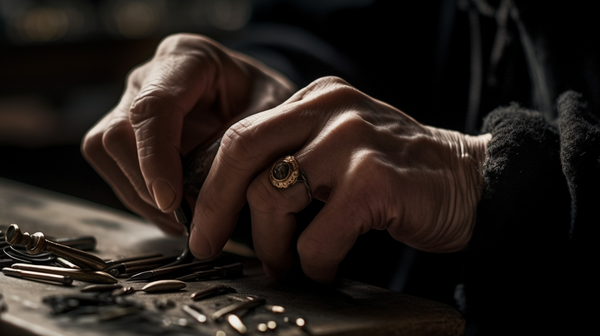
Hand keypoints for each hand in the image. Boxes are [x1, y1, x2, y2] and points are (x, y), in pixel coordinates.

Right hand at [82, 33, 295, 232]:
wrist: (251, 92)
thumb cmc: (262, 97)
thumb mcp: (271, 110)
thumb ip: (240, 144)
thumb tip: (203, 194)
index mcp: (186, 57)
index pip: (154, 107)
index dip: (157, 157)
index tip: (172, 200)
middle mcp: (148, 75)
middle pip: (118, 133)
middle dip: (147, 184)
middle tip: (188, 217)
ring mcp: (129, 100)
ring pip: (106, 152)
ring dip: (141, 196)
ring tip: (183, 220)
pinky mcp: (123, 128)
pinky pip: (113, 165)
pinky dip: (139, 197)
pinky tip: (172, 211)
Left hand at [190, 76, 490, 282]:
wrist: (469, 182)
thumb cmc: (397, 174)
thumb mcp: (340, 146)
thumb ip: (294, 155)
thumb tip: (231, 202)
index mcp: (316, 98)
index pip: (242, 133)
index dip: (212, 181)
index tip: (202, 218)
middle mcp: (330, 108)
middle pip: (242, 151)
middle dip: (214, 206)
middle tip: (206, 244)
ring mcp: (352, 140)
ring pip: (271, 197)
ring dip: (271, 246)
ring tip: (285, 264)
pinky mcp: (373, 180)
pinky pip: (316, 236)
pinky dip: (313, 263)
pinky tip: (325, 268)